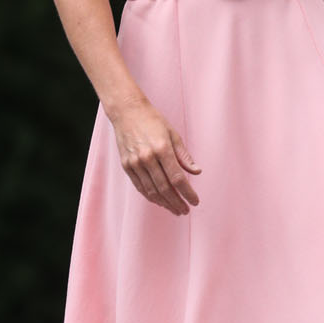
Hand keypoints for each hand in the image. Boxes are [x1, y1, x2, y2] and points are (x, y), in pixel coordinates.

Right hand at [111, 100, 200, 214]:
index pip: (177, 178)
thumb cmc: (152, 120)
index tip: (195, 201)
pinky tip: (160, 201)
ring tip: (175, 209)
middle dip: (177, 202)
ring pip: (151, 191)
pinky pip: (140, 187)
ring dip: (165, 203)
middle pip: (165, 188)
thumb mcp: (173, 134)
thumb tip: (197, 172)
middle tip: (185, 210)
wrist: (127, 112)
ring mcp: (135, 163)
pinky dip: (151, 197)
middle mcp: (147, 158)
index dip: (187, 193)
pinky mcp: (126, 166)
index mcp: (162, 149)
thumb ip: (184, 156)